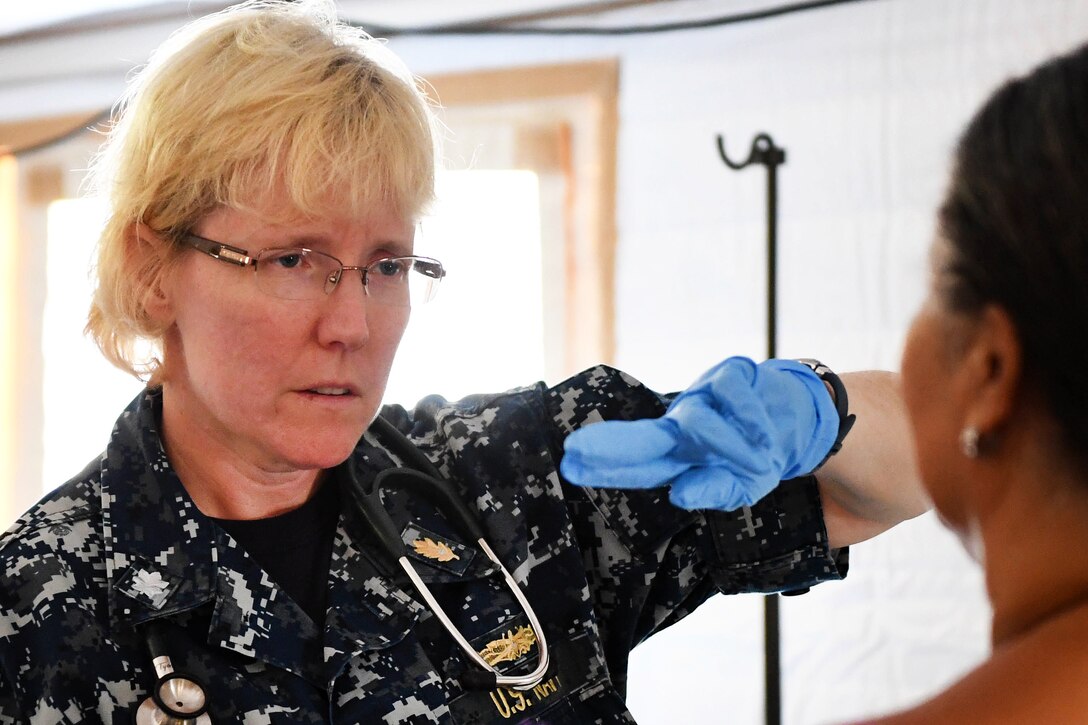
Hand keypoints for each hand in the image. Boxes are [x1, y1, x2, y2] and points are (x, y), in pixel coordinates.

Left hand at [560, 357, 839, 509]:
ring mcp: (702, 396)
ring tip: (759, 464)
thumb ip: (714, 491)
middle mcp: (681, 424)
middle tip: (576, 449)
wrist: (800, 416)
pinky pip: (732, 397)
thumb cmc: (758, 455)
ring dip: (729, 448)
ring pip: (699, 423)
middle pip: (643, 437)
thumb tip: (679, 494)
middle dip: (611, 445)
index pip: (636, 466)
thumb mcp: (742, 485)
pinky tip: (765, 436)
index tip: (569, 465)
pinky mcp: (728, 373)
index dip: (604, 466)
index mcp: (678, 454)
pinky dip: (751, 421)